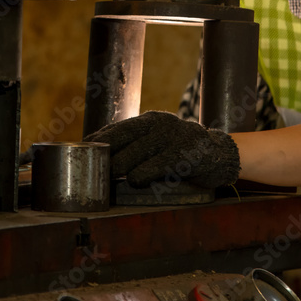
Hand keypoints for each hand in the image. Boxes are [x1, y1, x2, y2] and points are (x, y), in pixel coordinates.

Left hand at [85, 111, 239, 188]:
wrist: (220, 154)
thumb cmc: (182, 151)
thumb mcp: (159, 140)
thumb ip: (136, 144)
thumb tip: (102, 155)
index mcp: (149, 120)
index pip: (114, 129)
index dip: (95, 142)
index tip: (81, 153)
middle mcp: (158, 124)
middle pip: (119, 142)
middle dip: (104, 160)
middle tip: (94, 174)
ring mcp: (170, 138)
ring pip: (131, 156)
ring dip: (118, 170)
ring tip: (111, 180)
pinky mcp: (181, 154)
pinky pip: (152, 167)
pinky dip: (140, 175)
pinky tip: (135, 180)